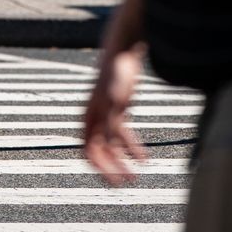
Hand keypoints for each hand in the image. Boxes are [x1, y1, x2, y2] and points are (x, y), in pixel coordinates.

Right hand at [82, 46, 147, 185]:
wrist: (124, 49)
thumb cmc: (116, 73)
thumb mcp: (115, 101)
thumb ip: (112, 124)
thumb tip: (111, 148)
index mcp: (88, 118)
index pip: (89, 151)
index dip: (101, 169)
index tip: (116, 182)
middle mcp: (94, 119)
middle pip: (100, 152)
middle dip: (113, 168)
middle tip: (129, 182)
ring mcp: (107, 115)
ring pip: (112, 146)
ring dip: (123, 161)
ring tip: (136, 175)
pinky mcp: (119, 110)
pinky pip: (123, 136)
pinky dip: (131, 148)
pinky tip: (143, 157)